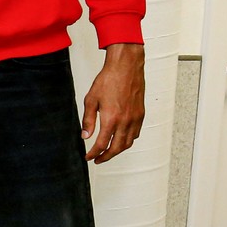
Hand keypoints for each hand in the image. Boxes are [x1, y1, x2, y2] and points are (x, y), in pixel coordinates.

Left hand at [82, 42, 145, 162]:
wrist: (125, 67)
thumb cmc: (108, 80)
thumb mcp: (91, 100)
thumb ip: (88, 120)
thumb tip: (85, 136)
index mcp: (111, 119)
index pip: (101, 144)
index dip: (94, 153)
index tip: (89, 157)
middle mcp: (125, 121)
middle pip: (117, 148)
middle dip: (106, 157)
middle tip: (98, 159)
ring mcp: (135, 118)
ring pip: (128, 142)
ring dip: (118, 150)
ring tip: (108, 152)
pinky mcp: (141, 114)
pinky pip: (135, 133)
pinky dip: (127, 140)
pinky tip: (120, 139)